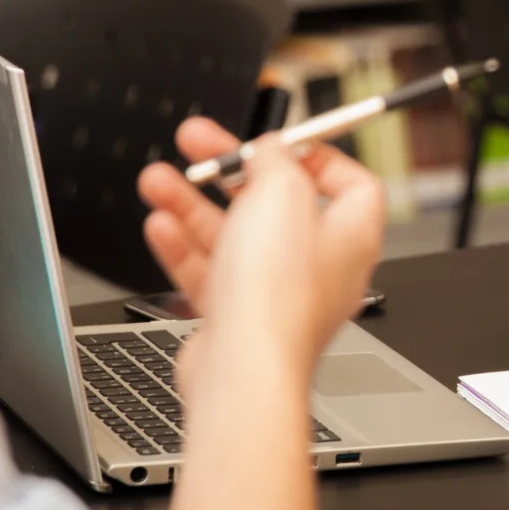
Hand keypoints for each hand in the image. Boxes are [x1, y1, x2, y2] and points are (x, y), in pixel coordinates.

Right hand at [136, 120, 384, 370]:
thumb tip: (274, 148)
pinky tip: (160, 225)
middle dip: (230, 169)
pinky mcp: (239, 317)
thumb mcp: (282, 195)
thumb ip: (279, 161)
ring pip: (234, 236)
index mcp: (351, 234)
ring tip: (158, 180)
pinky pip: (211, 273)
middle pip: (276, 202)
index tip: (278, 140)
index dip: (314, 154)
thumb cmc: (276, 293)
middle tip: (196, 143)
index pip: (349, 183)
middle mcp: (319, 265)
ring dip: (193, 202)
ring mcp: (277, 293)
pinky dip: (184, 247)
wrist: (243, 369)